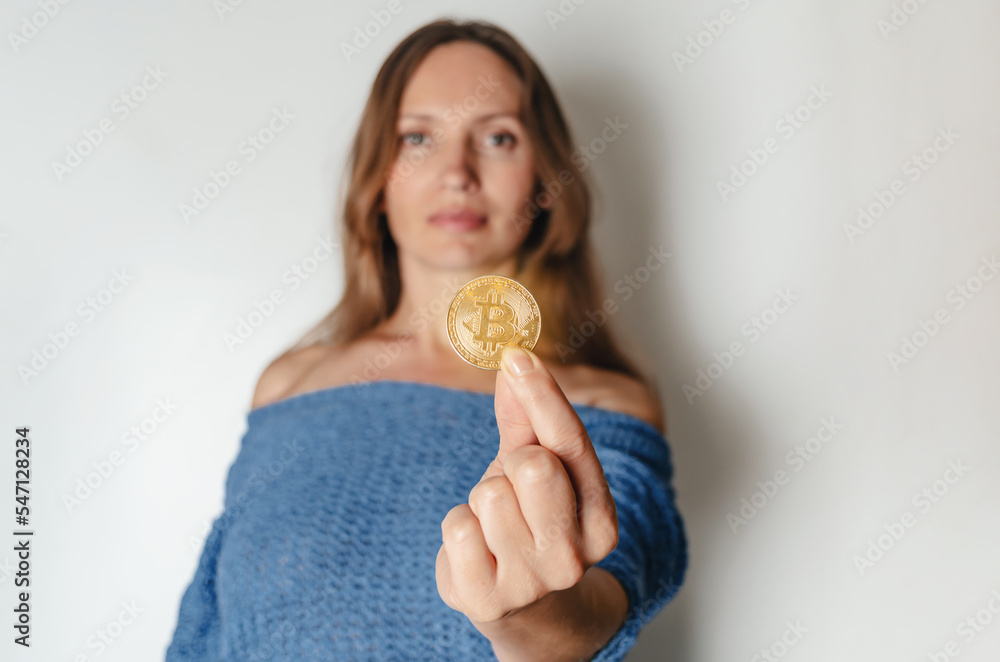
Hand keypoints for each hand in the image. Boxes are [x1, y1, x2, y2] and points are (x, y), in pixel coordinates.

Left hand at [435, 346, 618, 626]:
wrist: (525, 609)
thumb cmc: (531, 523)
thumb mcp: (539, 470)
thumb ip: (528, 419)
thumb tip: (513, 362)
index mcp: (600, 520)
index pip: (571, 444)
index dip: (542, 394)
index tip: (516, 355)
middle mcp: (572, 557)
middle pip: (533, 466)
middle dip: (513, 464)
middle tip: (514, 485)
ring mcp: (529, 583)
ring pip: (489, 495)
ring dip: (483, 499)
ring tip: (495, 523)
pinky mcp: (484, 599)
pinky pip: (457, 527)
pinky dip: (460, 527)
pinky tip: (476, 547)